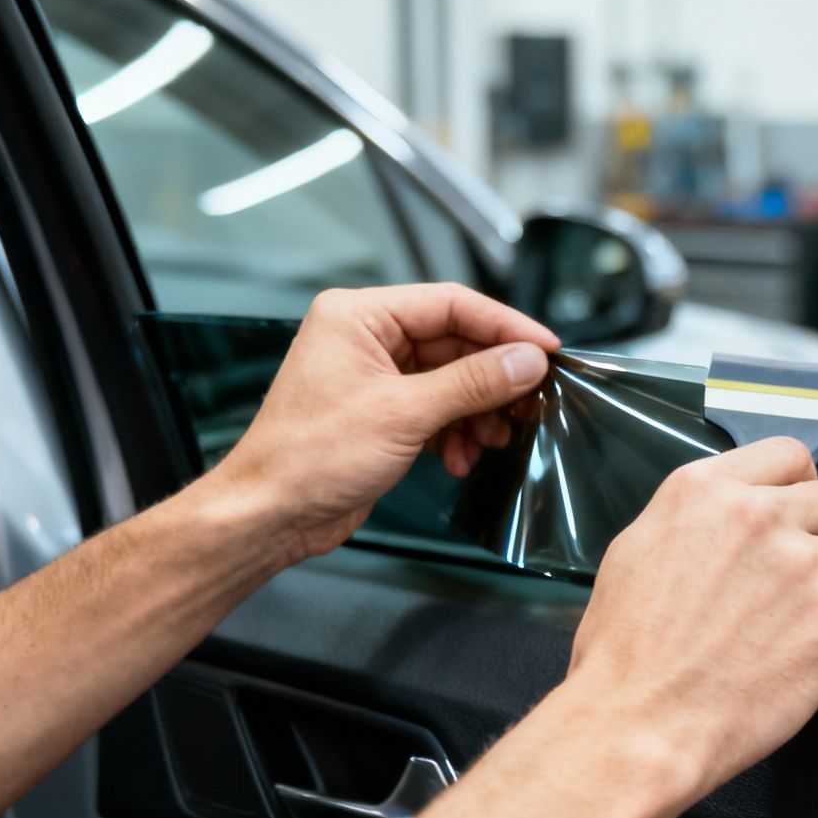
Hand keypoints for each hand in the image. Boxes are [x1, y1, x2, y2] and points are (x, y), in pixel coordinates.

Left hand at [202, 284, 558, 560]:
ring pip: (452, 380)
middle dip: (494, 379)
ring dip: (478, 412)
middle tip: (531, 403)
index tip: (546, 349)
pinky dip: (456, 432)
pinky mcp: (381, 412)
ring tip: (492, 439)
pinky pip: (438, 408)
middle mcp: (365, 337)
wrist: (271, 514)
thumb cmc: (308, 457)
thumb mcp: (404, 414)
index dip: (505, 326)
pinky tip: (460, 457)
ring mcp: (374, 376)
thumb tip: (526, 361)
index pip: (451, 303)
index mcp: (358, 315)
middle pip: (456, 343)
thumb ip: (473, 384)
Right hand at [560, 438, 817, 802]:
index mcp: (706, 490)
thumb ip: (697, 520)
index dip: (798, 490)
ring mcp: (802, 566)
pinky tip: (804, 667)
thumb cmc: (624, 653)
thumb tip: (734, 518)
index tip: (795, 519)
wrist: (639, 723)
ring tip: (796, 632)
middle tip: (797, 585)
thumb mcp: (637, 551)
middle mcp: (760, 516)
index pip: (789, 456)